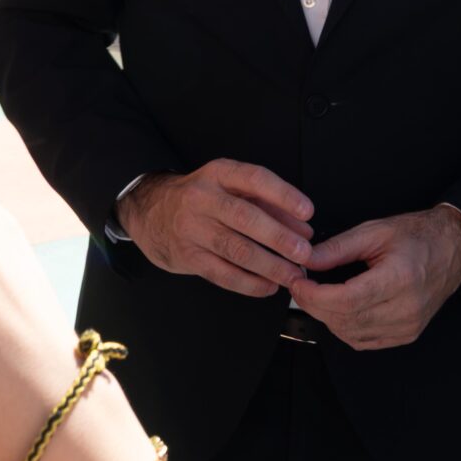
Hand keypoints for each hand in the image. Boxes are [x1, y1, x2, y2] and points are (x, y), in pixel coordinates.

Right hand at [119, 160, 315, 298]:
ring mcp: (193, 229)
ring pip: (236, 250)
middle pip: (246, 218)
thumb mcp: (230, 188)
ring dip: (270, 265)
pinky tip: (269, 286)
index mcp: (219, 174)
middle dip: (280, 237)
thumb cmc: (203, 199)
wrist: (153, 213)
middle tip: (305, 252)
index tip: (307, 211)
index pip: (254, 179)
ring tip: (293, 275)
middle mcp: (203, 199)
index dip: (283, 195)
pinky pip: (223, 274)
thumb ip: (268, 204)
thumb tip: (303, 229)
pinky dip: (250, 283)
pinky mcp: (188, 257)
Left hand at [285, 206, 460, 349]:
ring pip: (351, 334)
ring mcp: (408, 326)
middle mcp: (407, 308)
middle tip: (299, 286)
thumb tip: (306, 260)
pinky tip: (339, 309)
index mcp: (401, 278)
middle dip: (315, 305)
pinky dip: (344, 327)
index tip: (297, 283)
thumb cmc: (418, 236)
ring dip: (327, 317)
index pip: (347, 299)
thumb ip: (338, 248)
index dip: (315, 296)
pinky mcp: (407, 334)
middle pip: (346, 319)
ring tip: (317, 294)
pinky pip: (364, 341)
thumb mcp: (375, 231)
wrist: (452, 249)